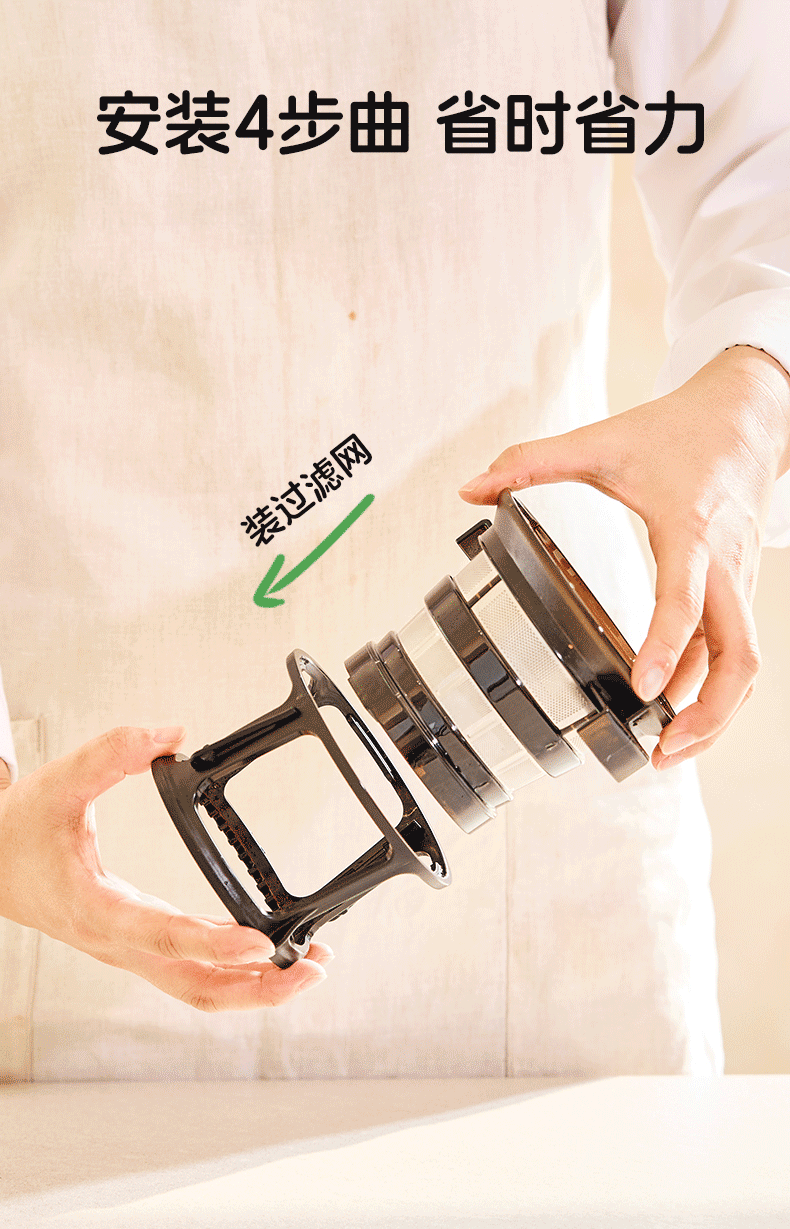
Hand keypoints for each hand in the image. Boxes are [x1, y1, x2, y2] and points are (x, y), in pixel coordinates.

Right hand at [0, 729, 331, 1009]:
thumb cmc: (18, 832)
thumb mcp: (59, 782)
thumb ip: (112, 752)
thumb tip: (171, 733)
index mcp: (99, 909)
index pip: (166, 935)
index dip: (216, 944)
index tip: (263, 942)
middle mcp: (118, 942)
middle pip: (195, 985)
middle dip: (257, 986)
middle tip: (311, 969)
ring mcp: (130, 950)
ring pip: (196, 988)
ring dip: (254, 988)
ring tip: (307, 968)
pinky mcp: (138, 944)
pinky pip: (190, 972)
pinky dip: (234, 972)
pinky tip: (268, 955)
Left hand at [459, 347, 789, 769]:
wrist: (748, 416)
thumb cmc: (680, 432)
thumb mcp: (602, 443)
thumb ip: (533, 462)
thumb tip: (472, 488)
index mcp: (690, 532)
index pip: (685, 601)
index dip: (667, 647)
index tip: (644, 688)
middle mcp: (723, 567)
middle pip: (739, 658)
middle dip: (708, 714)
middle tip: (662, 750)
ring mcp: (738, 583)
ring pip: (743, 663)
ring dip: (714, 714)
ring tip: (668, 751)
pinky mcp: (739, 591)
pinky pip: (734, 649)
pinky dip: (712, 687)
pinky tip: (677, 711)